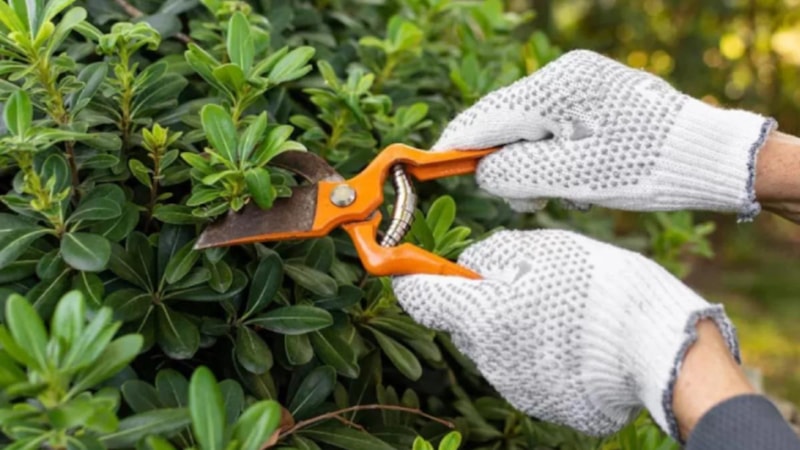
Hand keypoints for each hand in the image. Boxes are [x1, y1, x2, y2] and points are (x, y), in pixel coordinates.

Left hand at [392, 230, 739, 438]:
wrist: (658, 347)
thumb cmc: (601, 287)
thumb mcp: (544, 248)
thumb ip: (493, 254)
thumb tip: (469, 265)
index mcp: (481, 314)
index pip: (418, 297)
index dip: (411, 277)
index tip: (414, 267)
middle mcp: (488, 357)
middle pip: (462, 323)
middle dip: (480, 302)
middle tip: (523, 283)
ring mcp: (513, 386)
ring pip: (494, 347)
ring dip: (510, 328)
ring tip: (561, 313)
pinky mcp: (540, 404)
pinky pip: (523, 372)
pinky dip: (536, 355)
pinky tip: (572, 342)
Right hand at [434, 50, 775, 219]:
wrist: (708, 158)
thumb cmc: (645, 167)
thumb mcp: (575, 176)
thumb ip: (517, 172)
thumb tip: (480, 173)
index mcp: (562, 85)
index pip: (492, 114)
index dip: (458, 141)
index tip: (429, 161)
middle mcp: (567, 75)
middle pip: (506, 118)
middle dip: (500, 160)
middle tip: (516, 199)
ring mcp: (580, 84)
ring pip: (527, 126)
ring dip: (526, 162)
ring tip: (548, 194)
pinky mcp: (591, 98)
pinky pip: (550, 127)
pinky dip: (546, 155)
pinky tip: (565, 178)